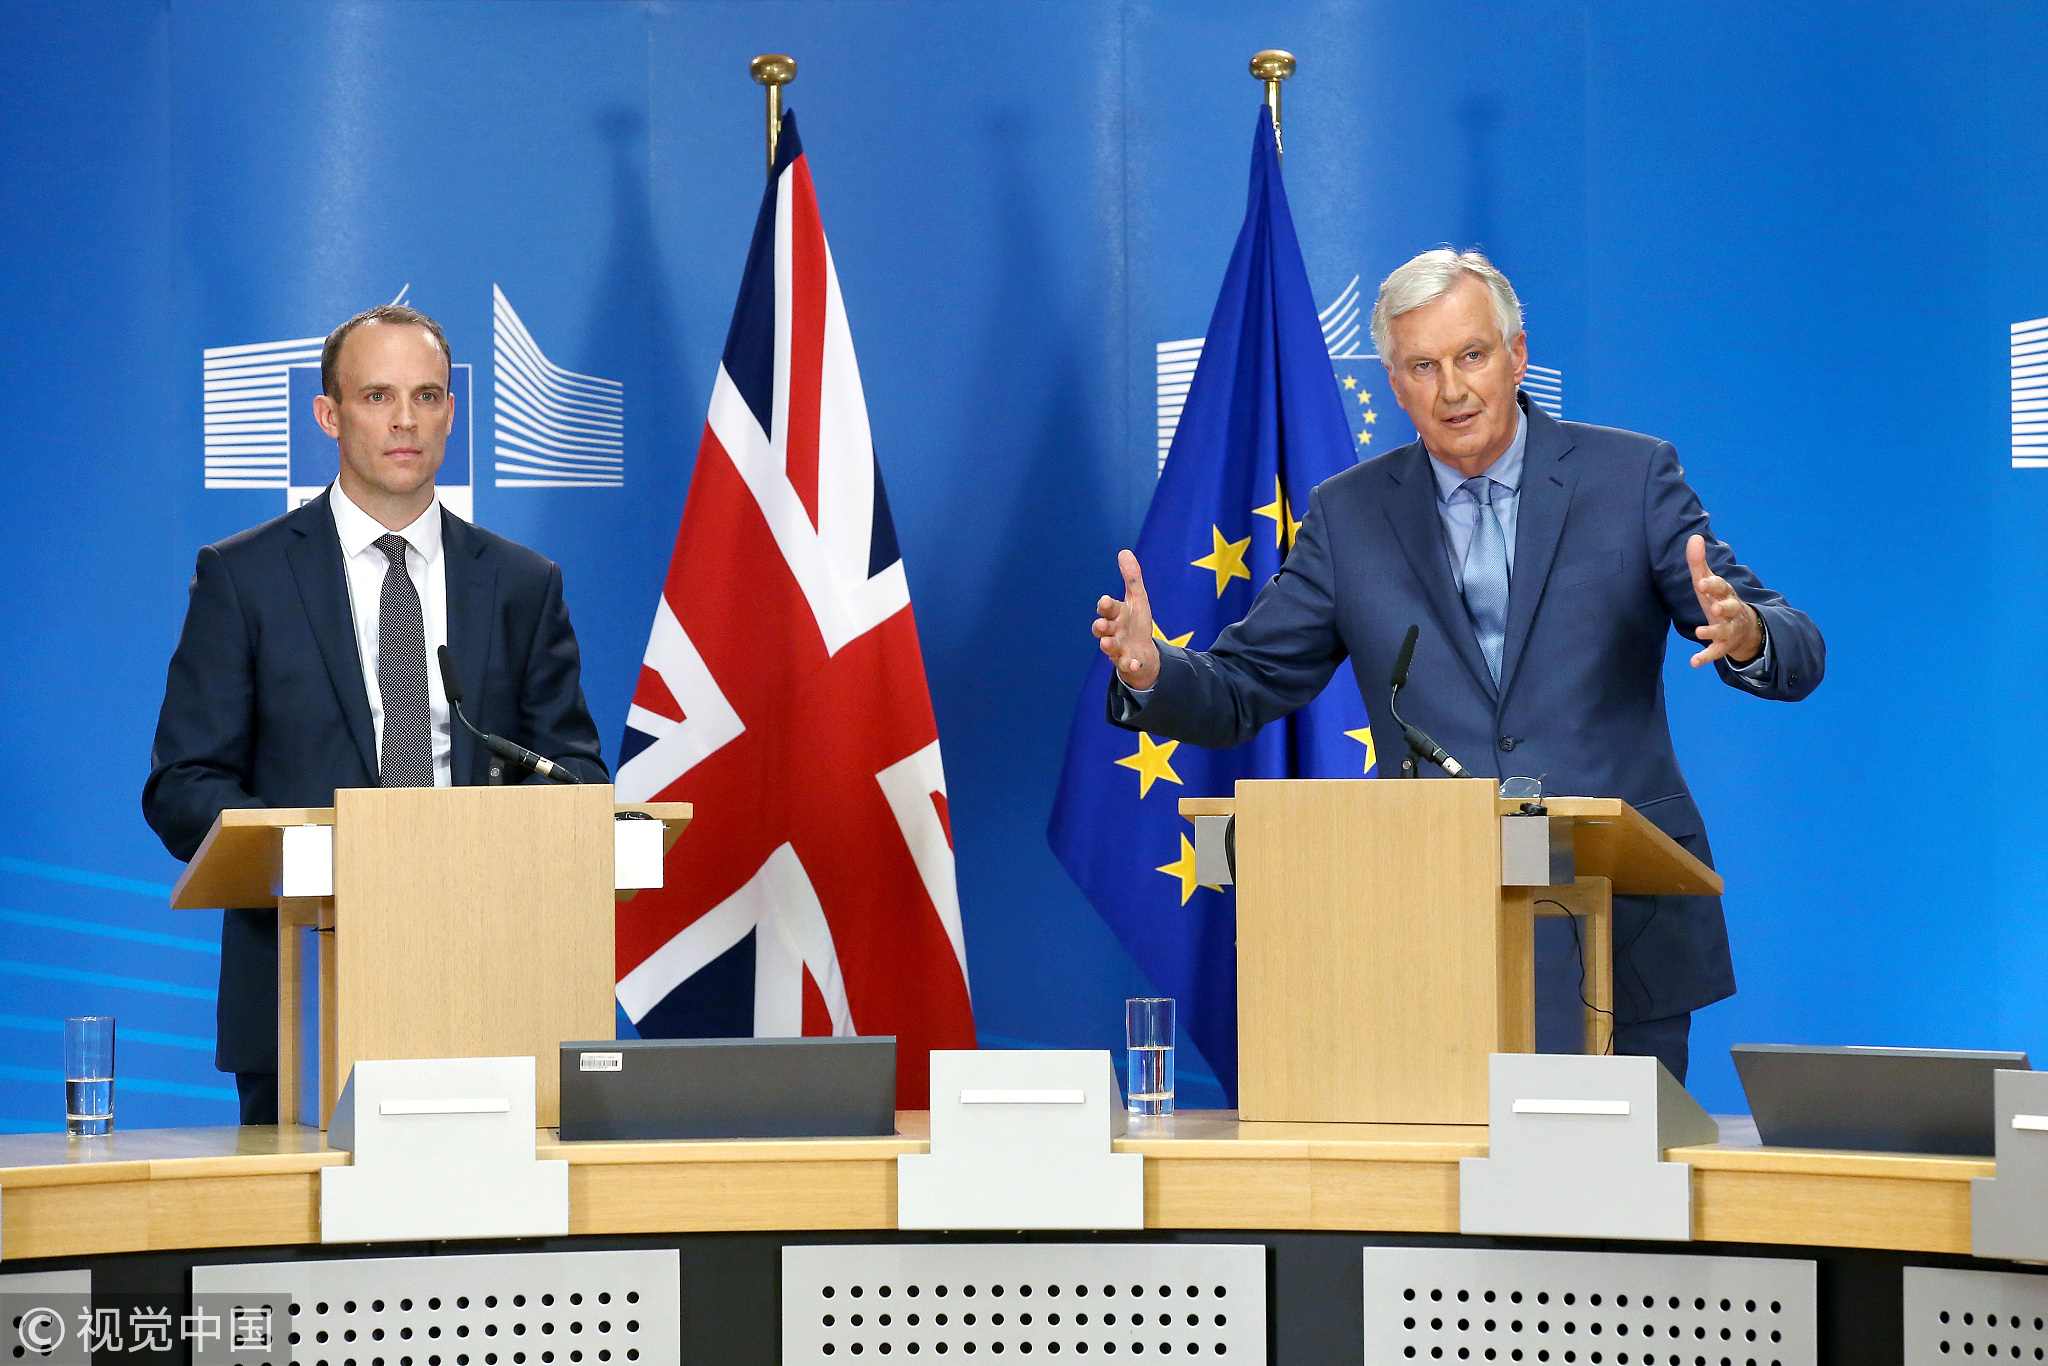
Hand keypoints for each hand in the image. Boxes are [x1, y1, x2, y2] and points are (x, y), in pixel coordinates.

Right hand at [1092, 549, 1161, 688]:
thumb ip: (1131, 578)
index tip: (1105, 601)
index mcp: (1116, 615)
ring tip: (1107, 643)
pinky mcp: (1127, 663)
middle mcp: (1113, 632)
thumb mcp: (1137, 600)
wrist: (1141, 652)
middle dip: (1101, 626)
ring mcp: (1119, 649)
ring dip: (1108, 645)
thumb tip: (1124, 551)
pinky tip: (1134, 663)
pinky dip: (1129, 665)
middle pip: (1103, 628)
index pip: (1107, 609)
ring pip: (1109, 647)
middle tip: (1102, 624)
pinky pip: (1126, 665)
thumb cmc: (1135, 623)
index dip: (1105, 606)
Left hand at [1686, 534, 1761, 666]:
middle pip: (1730, 607)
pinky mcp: (1725, 646)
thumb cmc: (1720, 600)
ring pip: (1724, 630)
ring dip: (1713, 631)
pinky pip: (1716, 652)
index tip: (1702, 583)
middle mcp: (1730, 611)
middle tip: (1715, 608)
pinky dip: (1705, 657)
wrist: (1744, 629)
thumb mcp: (1708, 583)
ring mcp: (1729, 629)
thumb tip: (1694, 537)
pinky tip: (1693, 662)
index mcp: (1725, 594)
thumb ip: (1699, 563)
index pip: (1721, 587)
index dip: (1713, 585)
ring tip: (1699, 631)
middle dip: (1724, 607)